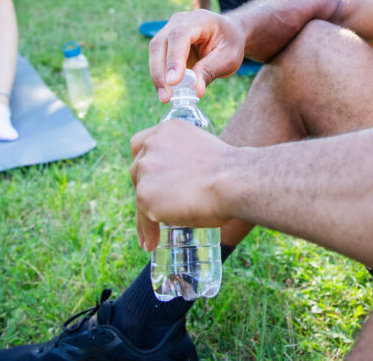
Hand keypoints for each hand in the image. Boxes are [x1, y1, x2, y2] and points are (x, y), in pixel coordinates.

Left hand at [130, 121, 232, 250]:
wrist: (235, 180)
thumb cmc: (232, 171)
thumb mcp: (205, 152)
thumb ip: (188, 160)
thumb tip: (190, 180)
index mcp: (168, 129)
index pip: (142, 143)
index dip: (144, 160)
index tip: (150, 176)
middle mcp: (152, 145)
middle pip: (138, 170)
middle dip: (146, 187)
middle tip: (158, 205)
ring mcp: (146, 170)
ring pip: (139, 195)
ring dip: (145, 212)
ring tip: (152, 231)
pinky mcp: (145, 195)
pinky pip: (142, 218)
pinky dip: (147, 231)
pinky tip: (152, 243)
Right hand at [148, 9, 245, 102]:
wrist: (228, 34)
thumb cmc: (230, 43)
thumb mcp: (229, 58)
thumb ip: (211, 70)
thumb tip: (196, 90)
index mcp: (199, 19)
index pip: (179, 36)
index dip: (174, 59)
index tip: (173, 82)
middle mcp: (179, 21)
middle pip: (160, 44)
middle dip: (160, 72)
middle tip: (166, 97)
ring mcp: (169, 29)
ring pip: (155, 52)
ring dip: (157, 76)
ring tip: (166, 97)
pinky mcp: (165, 42)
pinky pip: (157, 58)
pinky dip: (160, 76)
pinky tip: (167, 91)